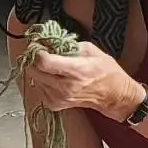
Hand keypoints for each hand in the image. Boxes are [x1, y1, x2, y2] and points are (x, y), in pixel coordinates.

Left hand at [26, 41, 140, 120]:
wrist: (113, 95)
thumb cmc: (105, 70)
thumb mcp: (91, 50)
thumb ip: (68, 46)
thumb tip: (49, 42)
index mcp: (76, 70)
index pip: (44, 62)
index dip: (38, 52)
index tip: (41, 46)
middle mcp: (64, 87)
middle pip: (34, 71)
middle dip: (35, 60)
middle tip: (43, 54)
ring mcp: (57, 98)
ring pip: (35, 79)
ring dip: (39, 71)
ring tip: (53, 67)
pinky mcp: (54, 105)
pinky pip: (39, 89)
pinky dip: (43, 81)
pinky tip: (55, 78)